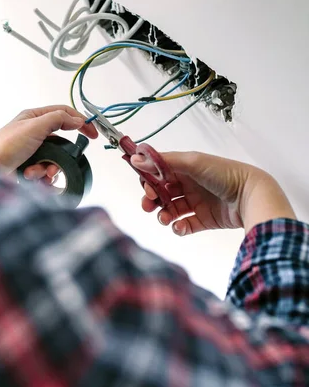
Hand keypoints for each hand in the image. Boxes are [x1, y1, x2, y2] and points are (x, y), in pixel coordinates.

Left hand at [0, 106, 97, 174]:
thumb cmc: (3, 146)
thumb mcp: (34, 126)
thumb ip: (58, 119)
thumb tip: (77, 119)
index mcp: (34, 117)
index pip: (65, 114)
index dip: (80, 122)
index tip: (92, 134)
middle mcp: (33, 133)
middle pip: (62, 142)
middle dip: (61, 156)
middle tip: (57, 163)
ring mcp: (31, 151)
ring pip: (54, 160)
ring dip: (48, 169)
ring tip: (35, 172)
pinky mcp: (28, 167)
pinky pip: (45, 173)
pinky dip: (41, 178)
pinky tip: (31, 178)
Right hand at [131, 151, 295, 235]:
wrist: (250, 196)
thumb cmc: (224, 174)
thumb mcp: (192, 162)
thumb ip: (163, 162)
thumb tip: (136, 158)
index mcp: (185, 168)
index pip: (159, 172)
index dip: (149, 180)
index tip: (145, 187)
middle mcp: (189, 184)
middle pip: (162, 192)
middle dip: (152, 199)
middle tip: (148, 205)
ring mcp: (197, 203)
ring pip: (171, 210)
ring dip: (163, 215)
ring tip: (165, 219)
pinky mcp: (204, 220)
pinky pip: (185, 225)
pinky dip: (178, 228)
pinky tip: (180, 227)